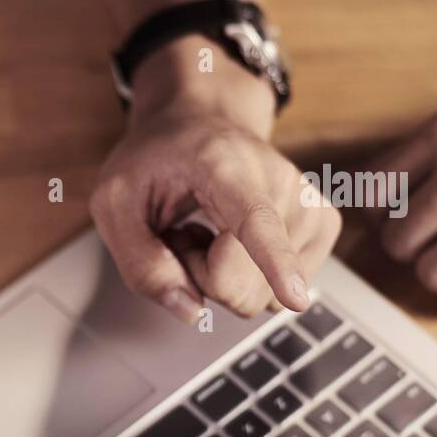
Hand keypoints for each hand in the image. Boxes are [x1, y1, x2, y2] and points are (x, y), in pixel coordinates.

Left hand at [88, 38, 339, 321]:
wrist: (198, 124)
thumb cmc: (155, 161)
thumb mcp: (114, 204)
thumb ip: (140, 263)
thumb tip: (191, 311)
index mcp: (225, 166)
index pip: (254, 222)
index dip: (274, 262)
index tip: (295, 296)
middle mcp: (280, 181)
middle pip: (239, 287)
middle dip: (198, 276)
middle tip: (182, 232)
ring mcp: (308, 205)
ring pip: (259, 297)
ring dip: (220, 277)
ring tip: (206, 230)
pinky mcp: (323, 227)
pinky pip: (276, 295)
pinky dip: (247, 279)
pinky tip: (231, 242)